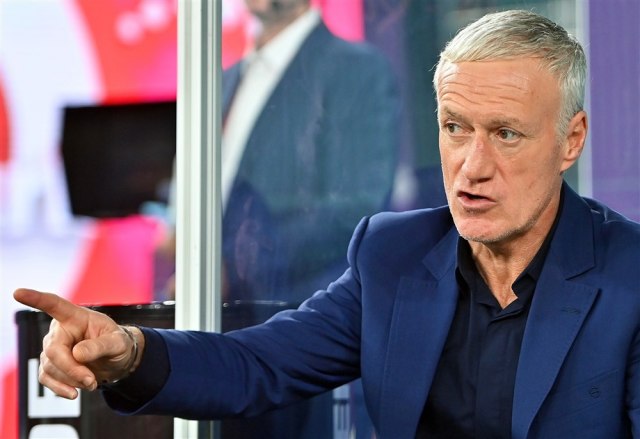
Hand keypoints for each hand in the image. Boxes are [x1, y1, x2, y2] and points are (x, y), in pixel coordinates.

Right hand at [13, 288, 143, 399]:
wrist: (116, 359)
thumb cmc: (118, 344)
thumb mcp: (118, 343)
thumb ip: (100, 346)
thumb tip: (77, 354)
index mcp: (76, 316)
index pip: (54, 305)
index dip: (36, 299)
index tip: (18, 292)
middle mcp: (60, 330)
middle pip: (53, 350)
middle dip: (71, 369)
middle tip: (91, 381)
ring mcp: (53, 347)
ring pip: (50, 367)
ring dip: (71, 380)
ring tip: (92, 383)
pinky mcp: (50, 364)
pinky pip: (46, 378)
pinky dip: (59, 388)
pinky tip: (74, 393)